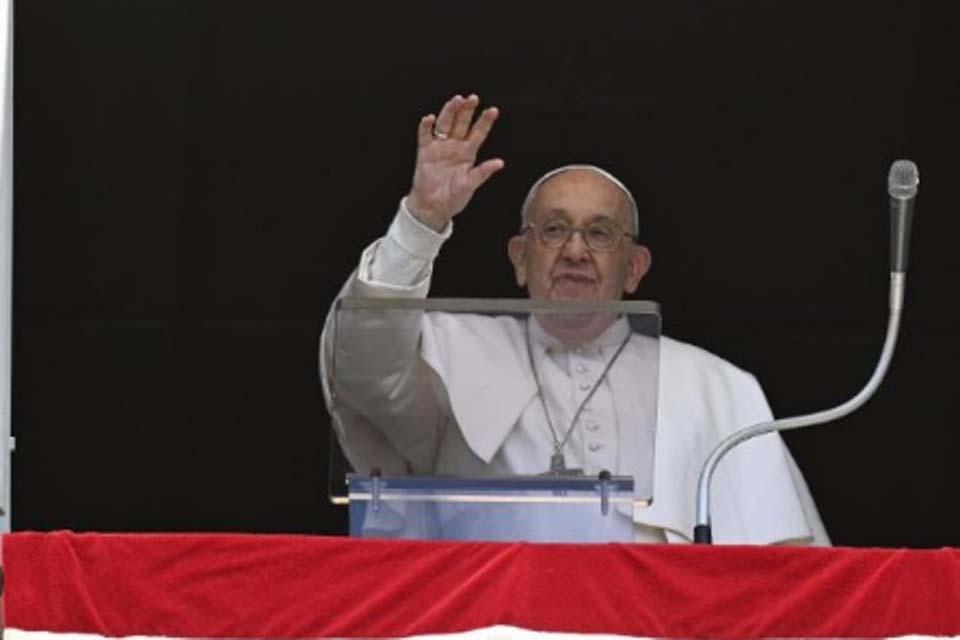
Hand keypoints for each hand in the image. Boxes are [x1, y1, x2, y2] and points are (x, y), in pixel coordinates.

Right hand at [406, 94, 504, 231]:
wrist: (433, 207)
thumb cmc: (453, 197)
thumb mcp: (470, 185)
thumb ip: (482, 173)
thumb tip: (499, 163)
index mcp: (468, 153)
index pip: (478, 133)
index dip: (485, 122)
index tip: (493, 111)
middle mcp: (455, 146)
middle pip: (462, 123)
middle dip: (467, 110)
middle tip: (473, 99)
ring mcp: (440, 147)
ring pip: (445, 124)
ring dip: (450, 112)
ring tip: (456, 101)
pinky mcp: (425, 151)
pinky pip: (425, 135)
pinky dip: (426, 127)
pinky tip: (429, 119)